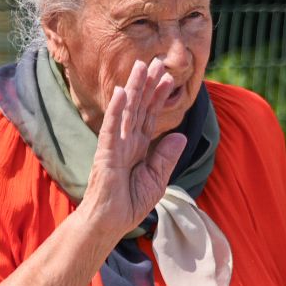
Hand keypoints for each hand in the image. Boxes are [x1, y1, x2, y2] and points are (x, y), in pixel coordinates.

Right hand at [80, 57, 186, 240]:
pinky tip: (120, 92)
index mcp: (140, 147)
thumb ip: (166, 157)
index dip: (159, 96)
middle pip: (140, 107)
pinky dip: (116, 110)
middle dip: (148, 84)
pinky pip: (112, 128)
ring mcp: (116, 145)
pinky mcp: (106, 153)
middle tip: (158, 61)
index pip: (150, 115)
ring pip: (127, 111)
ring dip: (134, 88)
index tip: (168, 77)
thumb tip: (179, 135)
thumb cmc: (129, 204)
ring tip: (141, 66)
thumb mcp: (157, 180)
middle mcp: (127, 141)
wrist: (110, 223)